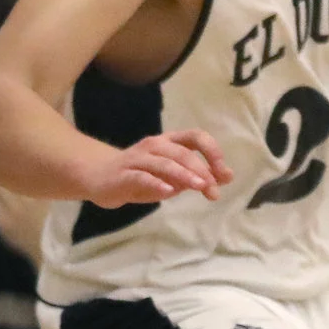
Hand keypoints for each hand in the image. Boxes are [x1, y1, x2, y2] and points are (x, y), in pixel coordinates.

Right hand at [84, 129, 229, 207]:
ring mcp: (138, 159)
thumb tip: (228, 176)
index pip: (196, 137)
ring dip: (185, 175)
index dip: (213, 152)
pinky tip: (168, 191)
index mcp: (170, 142)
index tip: (224, 173)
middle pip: (183, 153)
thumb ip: (199, 175)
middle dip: (203, 171)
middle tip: (214, 191)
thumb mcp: (175, 176)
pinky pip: (142, 176)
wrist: (100, 178)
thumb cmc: (143, 176)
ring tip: (200, 187)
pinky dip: (156, 183)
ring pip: (165, 162)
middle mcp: (155, 145)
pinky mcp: (123, 174)